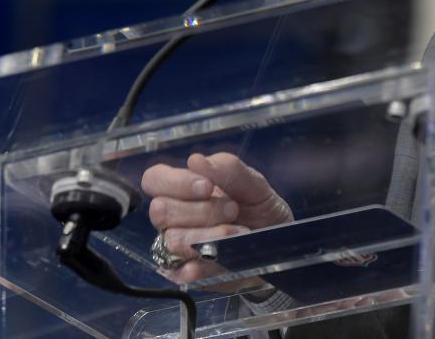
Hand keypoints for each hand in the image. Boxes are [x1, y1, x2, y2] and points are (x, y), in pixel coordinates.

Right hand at [140, 152, 292, 283]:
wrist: (279, 246)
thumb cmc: (260, 210)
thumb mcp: (255, 185)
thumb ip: (229, 169)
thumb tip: (195, 160)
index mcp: (185, 188)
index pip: (154, 179)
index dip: (175, 182)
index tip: (206, 187)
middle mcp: (174, 217)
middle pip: (160, 210)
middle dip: (201, 210)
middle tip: (233, 209)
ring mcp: (177, 247)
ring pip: (172, 240)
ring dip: (210, 236)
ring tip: (239, 233)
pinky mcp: (184, 274)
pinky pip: (177, 272)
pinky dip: (198, 266)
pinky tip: (216, 260)